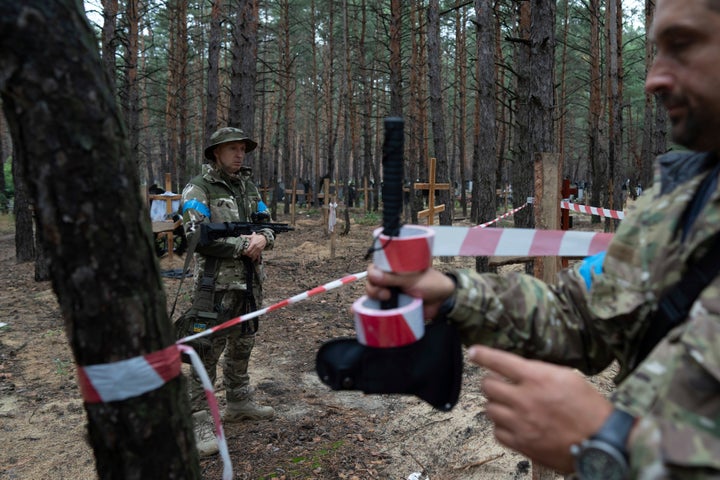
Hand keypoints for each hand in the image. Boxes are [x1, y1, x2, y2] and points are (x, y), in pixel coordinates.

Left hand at [242, 232, 266, 260]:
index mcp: (253, 244)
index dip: (245, 252)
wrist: (264, 239)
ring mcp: (259, 250)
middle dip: (247, 255)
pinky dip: (254, 258)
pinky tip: (252, 260)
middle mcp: (256, 247)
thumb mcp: (252, 236)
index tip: (243, 253)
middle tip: (245, 254)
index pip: (248, 250)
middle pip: (250, 253)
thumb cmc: (257, 237)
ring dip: (250, 256)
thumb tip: (241, 235)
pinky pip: (257, 256)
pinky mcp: (260, 251)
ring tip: (248, 256)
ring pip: (254, 255)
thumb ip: (246, 236)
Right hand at [365, 264, 455, 318]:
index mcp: (394, 267)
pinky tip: (370, 311)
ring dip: (374, 298)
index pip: (374, 267)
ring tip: (386, 300)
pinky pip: (378, 307)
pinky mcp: (392, 306)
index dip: (373, 274)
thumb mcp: (411, 279)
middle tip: (386, 294)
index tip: (378, 280)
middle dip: (373, 288)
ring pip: (373, 295)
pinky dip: (373, 309)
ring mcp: (390, 293)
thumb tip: (372, 275)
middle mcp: (389, 279)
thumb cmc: (430, 284)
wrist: (443, 301)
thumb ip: (393, 277)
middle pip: (371, 282)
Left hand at [468, 345, 612, 472]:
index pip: (500, 361)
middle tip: (500, 384)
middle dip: (491, 382)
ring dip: (496, 404)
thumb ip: (539, 371)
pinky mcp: (522, 443)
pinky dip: (502, 426)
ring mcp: (521, 423)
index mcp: (537, 378)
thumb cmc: (589, 408)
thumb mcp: (567, 377)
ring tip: (511, 405)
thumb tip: (519, 370)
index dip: (482, 355)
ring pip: (490, 408)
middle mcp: (524, 399)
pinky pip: (497, 431)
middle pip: (488, 386)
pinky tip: (513, 423)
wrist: (601, 442)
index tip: (473, 352)